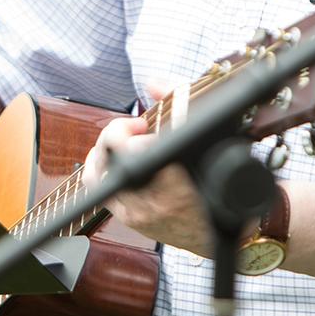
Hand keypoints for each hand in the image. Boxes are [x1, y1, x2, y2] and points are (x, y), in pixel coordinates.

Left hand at [82, 114, 212, 255]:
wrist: (219, 231)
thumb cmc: (219, 181)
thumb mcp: (214, 136)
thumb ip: (182, 101)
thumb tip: (153, 84)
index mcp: (174, 183)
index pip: (129, 150)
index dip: (126, 130)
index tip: (144, 124)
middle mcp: (150, 201)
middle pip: (106, 158)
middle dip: (117, 133)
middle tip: (138, 127)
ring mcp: (136, 213)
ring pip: (95, 174)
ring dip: (105, 149)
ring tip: (124, 140)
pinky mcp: (129, 219)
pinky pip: (99, 189)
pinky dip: (103, 168)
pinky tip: (118, 158)